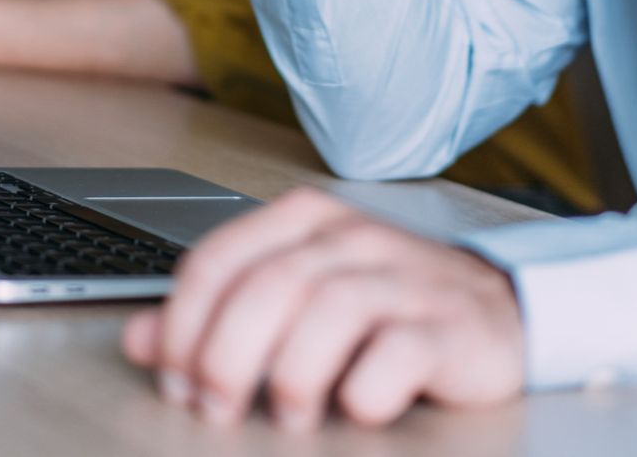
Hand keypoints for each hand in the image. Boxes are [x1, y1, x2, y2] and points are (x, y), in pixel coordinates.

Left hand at [121, 188, 524, 429]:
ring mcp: (403, 277)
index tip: (176, 378)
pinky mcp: (449, 324)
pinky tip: (357, 405)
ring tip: (289, 416)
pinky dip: (367, 387)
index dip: (183, 325)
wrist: (497, 310)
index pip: (219, 258)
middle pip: (268, 286)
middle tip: (218, 409)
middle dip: (227, 357)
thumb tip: (138, 337)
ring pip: (327, 310)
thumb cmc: (386, 305)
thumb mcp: (295, 296)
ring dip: (292, 376)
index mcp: (306, 221)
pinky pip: (399, 349)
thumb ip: (219, 311)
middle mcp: (351, 238)